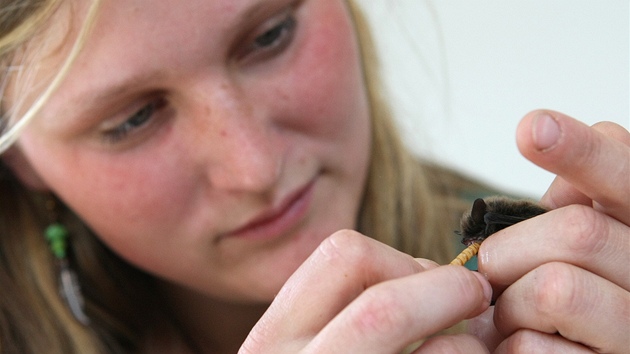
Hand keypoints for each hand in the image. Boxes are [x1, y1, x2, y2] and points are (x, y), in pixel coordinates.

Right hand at [240, 230, 490, 352]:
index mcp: (272, 343)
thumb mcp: (311, 348)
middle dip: (444, 291)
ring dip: (469, 344)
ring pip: (439, 351)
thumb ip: (356, 309)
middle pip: (384, 301)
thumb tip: (437, 273)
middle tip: (476, 299)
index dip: (401, 259)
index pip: (342, 256)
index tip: (433, 278)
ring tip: (474, 349)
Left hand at [472, 110, 629, 352]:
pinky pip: (533, 348)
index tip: (531, 128)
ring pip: (556, 289)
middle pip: (578, 232)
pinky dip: (509, 346)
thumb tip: (542, 138)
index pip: (628, 176)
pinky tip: (524, 346)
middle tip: (492, 271)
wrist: (579, 351)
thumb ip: (576, 197)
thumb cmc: (571, 296)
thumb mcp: (580, 242)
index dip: (582, 151)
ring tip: (510, 314)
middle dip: (511, 250)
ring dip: (511, 302)